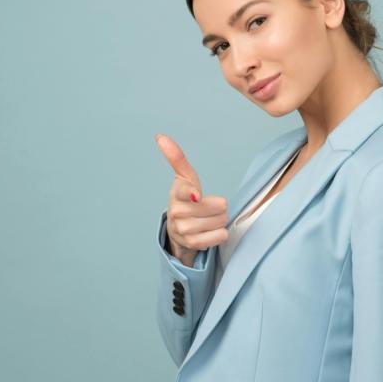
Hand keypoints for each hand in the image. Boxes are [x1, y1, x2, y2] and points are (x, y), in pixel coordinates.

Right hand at [155, 134, 228, 266]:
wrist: (177, 230)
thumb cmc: (185, 199)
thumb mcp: (184, 177)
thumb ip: (176, 157)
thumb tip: (160, 137)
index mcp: (176, 194)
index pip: (185, 191)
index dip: (192, 193)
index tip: (196, 195)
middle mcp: (177, 212)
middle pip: (218, 206)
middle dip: (219, 206)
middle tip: (208, 208)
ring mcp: (184, 230)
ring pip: (221, 220)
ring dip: (220, 220)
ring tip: (208, 219)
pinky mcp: (193, 244)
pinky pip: (221, 236)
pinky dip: (220, 233)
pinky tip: (209, 231)